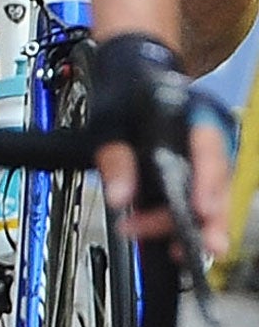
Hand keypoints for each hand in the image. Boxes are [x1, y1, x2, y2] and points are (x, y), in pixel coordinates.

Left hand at [89, 31, 230, 258]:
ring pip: (209, 197)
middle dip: (211, 217)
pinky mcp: (195, 173)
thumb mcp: (109, 121)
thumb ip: (114, 158)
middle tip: (204, 246)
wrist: (130, 75)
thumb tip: (119, 197)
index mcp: (193, 111)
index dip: (208, 180)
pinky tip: (168, 241)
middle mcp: (208, 135)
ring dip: (191, 225)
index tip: (201, 208)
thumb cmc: (124, 94)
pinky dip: (181, 221)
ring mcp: (205, 157)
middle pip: (217, 180)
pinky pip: (195, 200)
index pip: (210, 146)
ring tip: (175, 251)